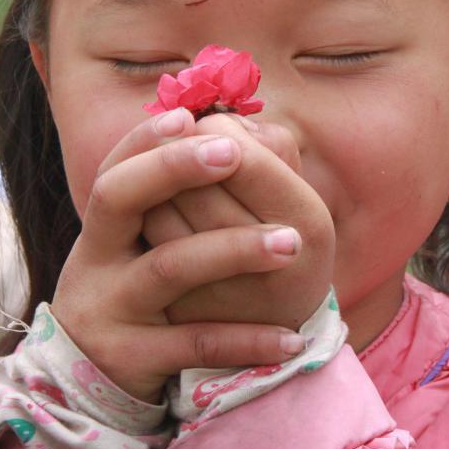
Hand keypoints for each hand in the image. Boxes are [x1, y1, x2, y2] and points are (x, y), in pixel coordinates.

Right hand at [49, 110, 329, 402]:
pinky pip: (195, 343)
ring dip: (233, 249)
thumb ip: (176, 200)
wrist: (86, 385)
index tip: (190, 117)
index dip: (147, 139)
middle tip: (233, 155)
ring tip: (292, 243)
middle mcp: (97, 258)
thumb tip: (235, 136)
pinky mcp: (133, 356)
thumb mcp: (139, 248)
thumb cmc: (136, 297)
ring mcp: (112, 307)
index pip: (116, 166)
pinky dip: (245, 340)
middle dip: (174, 169)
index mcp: (104, 226)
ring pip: (169, 267)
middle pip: (118, 196)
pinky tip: (289, 338)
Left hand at [141, 114, 332, 329]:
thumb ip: (264, 145)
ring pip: (157, 214)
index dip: (217, 132)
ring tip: (171, 184)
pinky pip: (143, 253)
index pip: (243, 158)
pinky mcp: (183, 317)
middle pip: (193, 185)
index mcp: (308, 223)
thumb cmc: (284, 234)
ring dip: (153, 187)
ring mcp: (227, 296)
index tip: (217, 131)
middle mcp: (272, 265)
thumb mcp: (295, 190)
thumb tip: (205, 122)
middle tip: (186, 148)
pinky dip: (140, 226)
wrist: (280, 326)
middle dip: (178, 155)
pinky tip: (154, 220)